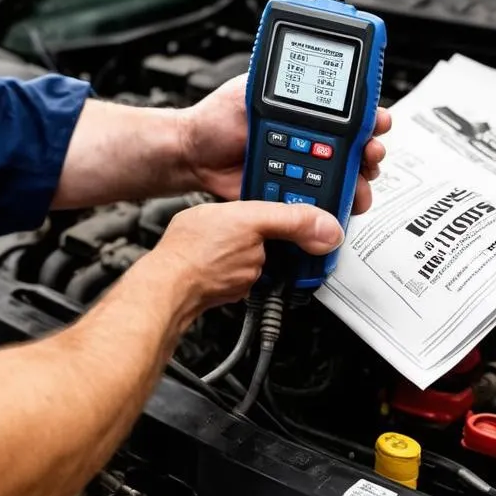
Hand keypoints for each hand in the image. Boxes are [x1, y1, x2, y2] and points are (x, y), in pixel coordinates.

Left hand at [150, 200, 341, 319]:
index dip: (302, 213)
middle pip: (277, 233)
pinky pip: (253, 279)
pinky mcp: (221, 279)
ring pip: (267, 260)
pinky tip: (253, 286)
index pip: (279, 201)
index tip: (322, 227)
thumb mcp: (253, 226)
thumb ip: (291, 221)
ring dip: (274, 268)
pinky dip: (258, 284)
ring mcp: (222, 253)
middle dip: (289, 246)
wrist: (169, 294)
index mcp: (235, 205)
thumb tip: (325, 226)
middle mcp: (227, 226)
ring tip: (274, 273)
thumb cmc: (195, 254)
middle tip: (306, 254)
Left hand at [177, 75, 390, 213]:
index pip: (349, 113)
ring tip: (358, 180)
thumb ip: (278, 82)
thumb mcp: (250, 90)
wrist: (193, 155)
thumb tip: (301, 67)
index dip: (370, 118)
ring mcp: (304, 169)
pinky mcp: (293, 195)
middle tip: (371, 153)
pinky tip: (337, 203)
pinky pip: (321, 203)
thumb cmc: (215, 120)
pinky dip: (335, 205)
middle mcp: (311, 140)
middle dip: (372, 152)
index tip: (379, 121)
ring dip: (360, 181)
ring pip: (345, 178)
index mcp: (306, 113)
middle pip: (357, 149)